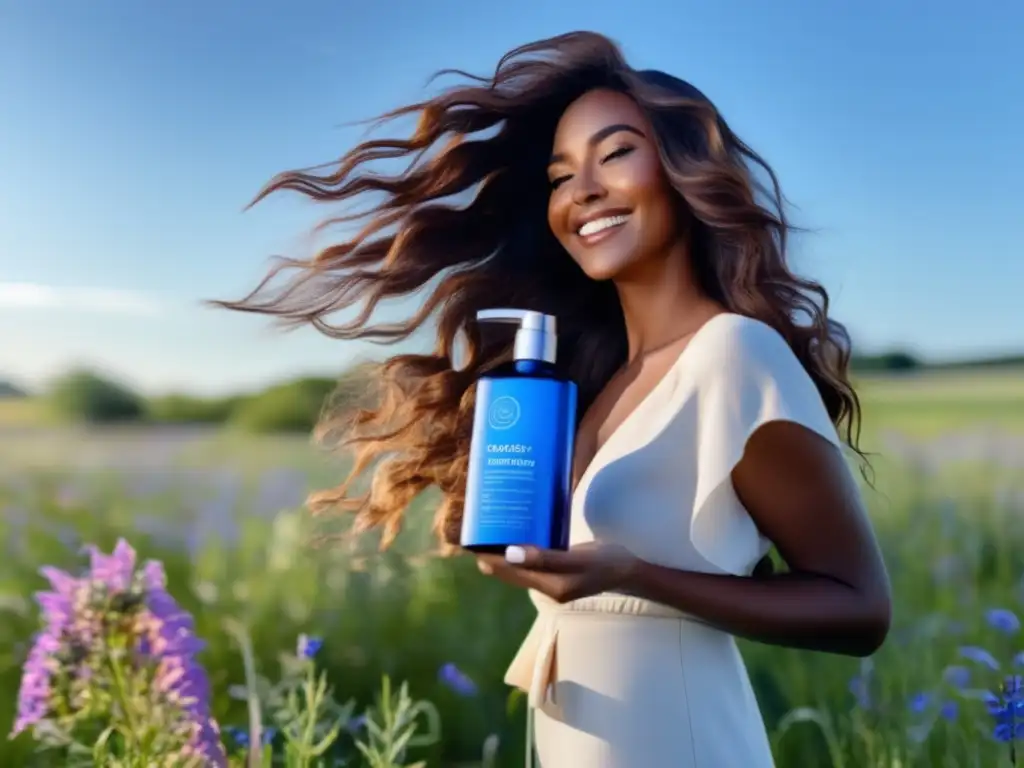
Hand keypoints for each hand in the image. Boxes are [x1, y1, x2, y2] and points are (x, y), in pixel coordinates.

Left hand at [474, 542, 639, 603]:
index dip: (486, 555)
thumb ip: (546, 558)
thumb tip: (509, 553)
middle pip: (506, 571)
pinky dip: (517, 549)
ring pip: (515, 567)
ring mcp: (550, 581)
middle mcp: (545, 586)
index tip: (469, 538)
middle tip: (475, 527)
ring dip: (501, 551)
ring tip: (488, 528)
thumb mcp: (578, 559)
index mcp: (548, 586)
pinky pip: (528, 562)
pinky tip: (514, 533)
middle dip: (489, 552)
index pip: (506, 571)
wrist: (630, 571)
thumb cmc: (607, 562)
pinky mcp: (555, 572)